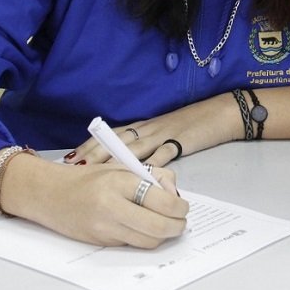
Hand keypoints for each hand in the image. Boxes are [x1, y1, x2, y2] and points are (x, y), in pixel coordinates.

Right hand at [0, 153, 188, 247]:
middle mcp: (112, 207)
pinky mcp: (101, 242)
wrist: (51, 194)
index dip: (180, 207)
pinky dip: (144, 238)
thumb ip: (152, 177)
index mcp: (119, 182)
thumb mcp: (121, 167)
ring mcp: (105, 228)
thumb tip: (174, 195)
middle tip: (181, 221)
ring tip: (166, 225)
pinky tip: (143, 227)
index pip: (162, 201)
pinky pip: (132, 244)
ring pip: (148, 241)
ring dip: (163, 236)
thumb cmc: (88, 178)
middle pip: (158, 227)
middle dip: (177, 226)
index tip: (183, 206)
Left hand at [68, 93, 239, 167]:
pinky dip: (150, 166)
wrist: (219, 112)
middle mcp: (149, 129)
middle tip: (74, 166)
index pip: (110, 135)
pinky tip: (139, 176)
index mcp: (143, 126)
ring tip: (97, 172)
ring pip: (134, 147)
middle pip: (116, 141)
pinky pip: (164, 154)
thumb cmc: (191, 125)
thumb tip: (122, 168)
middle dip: (94, 153)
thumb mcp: (163, 132)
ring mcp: (164, 134)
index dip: (90, 146)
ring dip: (114, 160)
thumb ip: (145, 147)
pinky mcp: (181, 142)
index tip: (70, 159)